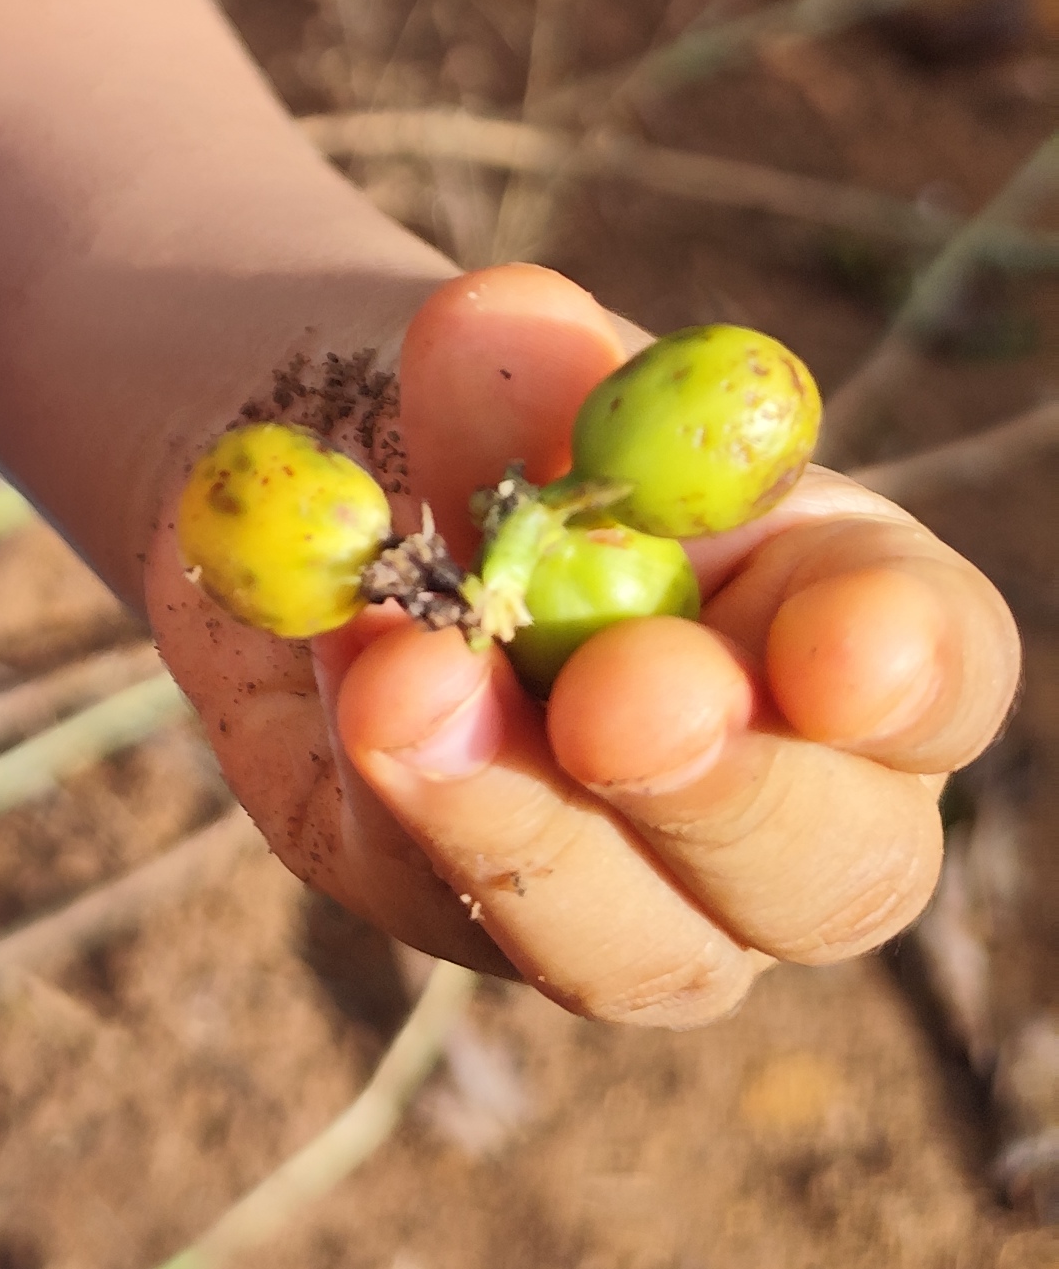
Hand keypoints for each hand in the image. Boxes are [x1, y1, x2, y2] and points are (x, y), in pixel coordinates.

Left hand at [150, 262, 1019, 1022]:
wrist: (328, 486)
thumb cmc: (480, 414)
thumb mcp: (498, 367)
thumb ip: (522, 360)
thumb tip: (504, 319)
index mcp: (853, 612)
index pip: (939, 664)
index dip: (907, 671)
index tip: (845, 655)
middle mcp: (793, 785)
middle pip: (839, 866)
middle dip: (725, 788)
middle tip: (617, 704)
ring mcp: (651, 889)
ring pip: (644, 948)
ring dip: (520, 817)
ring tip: (402, 684)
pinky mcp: (478, 920)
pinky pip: (452, 905)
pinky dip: (392, 792)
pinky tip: (339, 680)